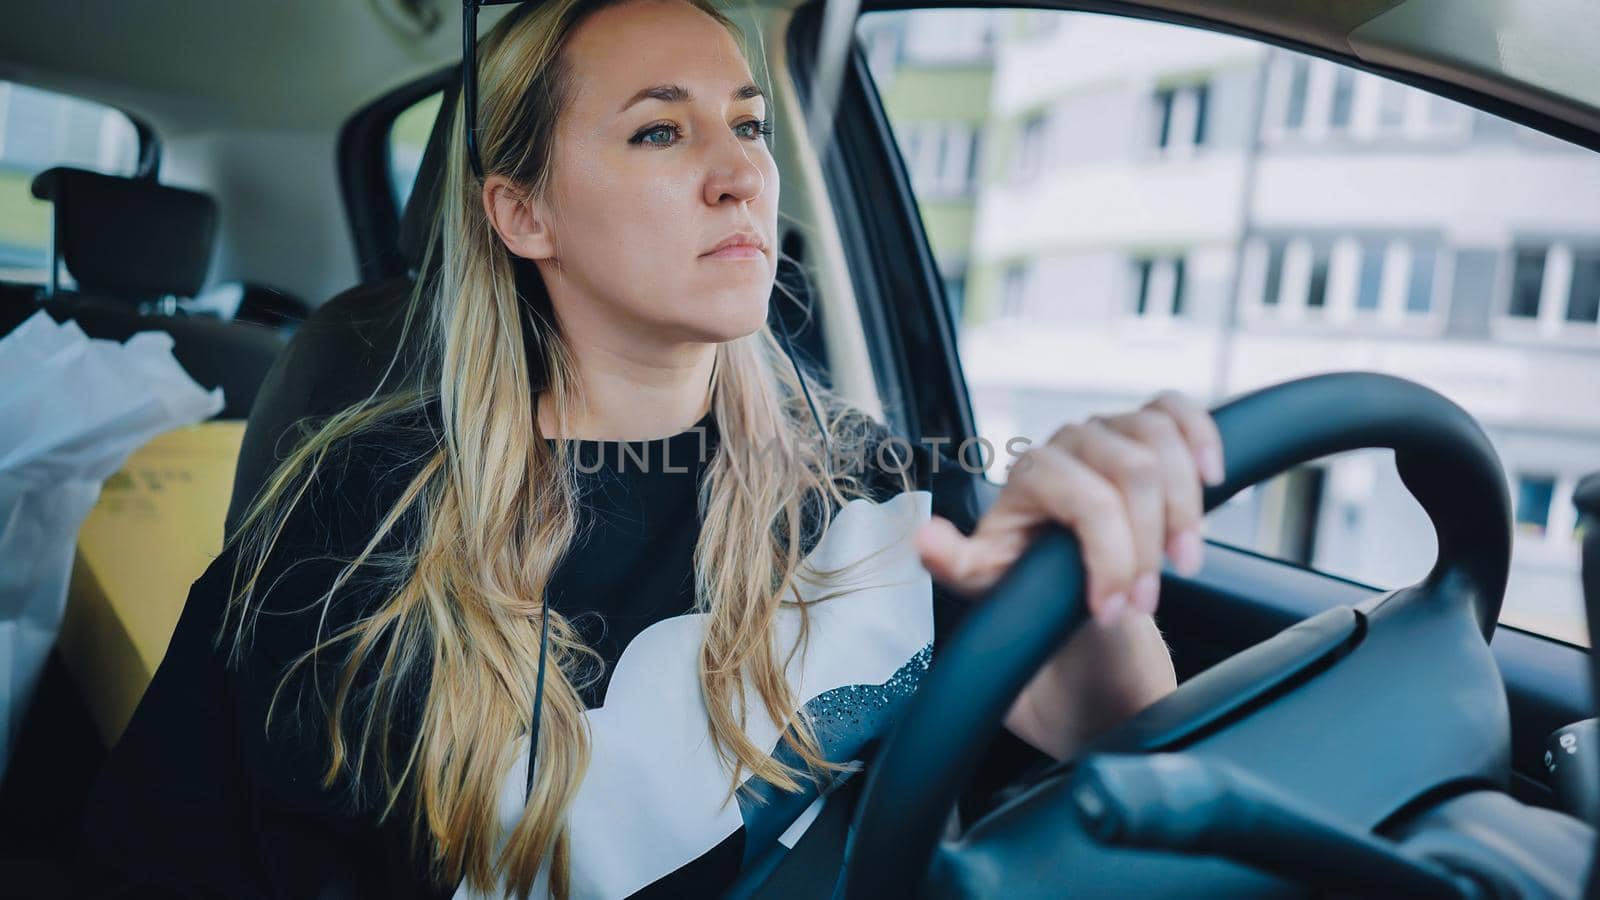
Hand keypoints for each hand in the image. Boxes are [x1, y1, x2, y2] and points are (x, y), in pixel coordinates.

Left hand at [916, 390, 1224, 626]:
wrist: (1060, 569)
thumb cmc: (1024, 571)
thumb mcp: (985, 578)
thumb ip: (954, 562)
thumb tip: (924, 539)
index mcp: (1032, 473)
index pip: (1087, 499)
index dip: (1111, 557)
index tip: (1113, 610)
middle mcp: (1071, 442)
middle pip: (1135, 474)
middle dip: (1150, 547)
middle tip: (1148, 602)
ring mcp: (1110, 429)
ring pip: (1162, 442)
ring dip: (1186, 507)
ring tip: (1184, 561)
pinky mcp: (1146, 428)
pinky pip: (1179, 411)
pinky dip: (1203, 437)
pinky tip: (1213, 478)